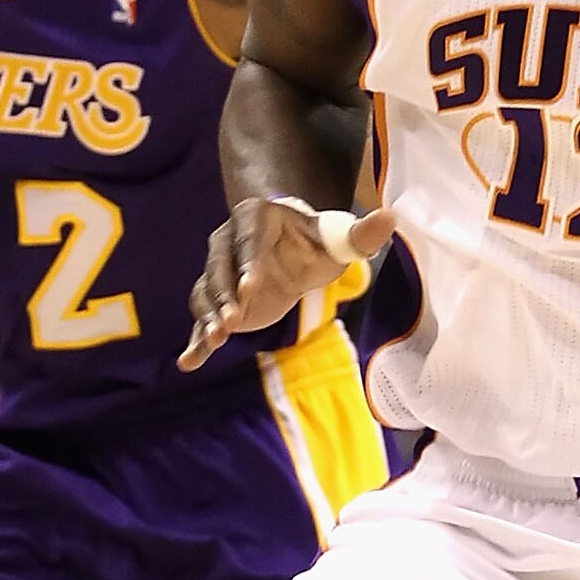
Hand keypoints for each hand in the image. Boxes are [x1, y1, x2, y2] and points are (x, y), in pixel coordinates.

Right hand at [181, 195, 395, 369]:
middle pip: (219, 269)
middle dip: (223, 296)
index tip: (250, 288)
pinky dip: (196, 341)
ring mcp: (219, 272)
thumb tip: (390, 217)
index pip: (247, 243)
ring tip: (214, 340)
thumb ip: (361, 234)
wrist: (292, 249)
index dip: (248, 266)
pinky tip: (189, 362)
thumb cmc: (316, 243)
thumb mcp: (339, 241)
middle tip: (230, 321)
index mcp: (254, 219)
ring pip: (207, 294)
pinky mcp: (219, 299)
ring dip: (208, 317)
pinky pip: (202, 319)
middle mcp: (226, 241)